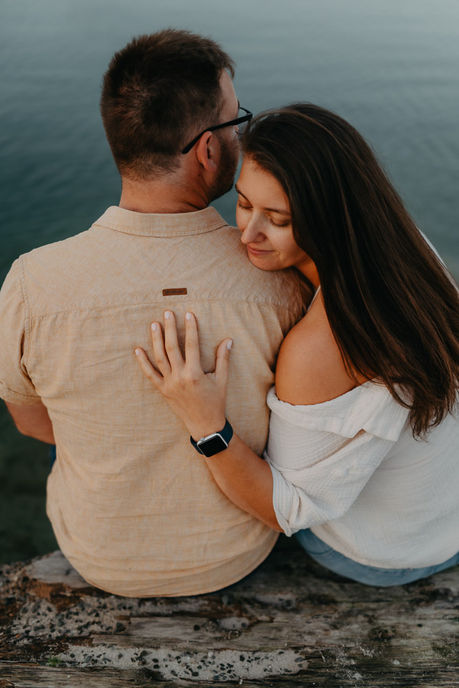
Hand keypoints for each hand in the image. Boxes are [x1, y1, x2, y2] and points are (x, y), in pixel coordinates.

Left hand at [135, 311, 232, 439]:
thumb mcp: (222, 381)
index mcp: (195, 374)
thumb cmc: (216, 403)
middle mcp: (180, 377)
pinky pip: (150, 374)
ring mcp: (169, 384)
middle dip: (170, 328)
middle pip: (172, 348)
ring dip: (156, 340)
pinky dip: (143, 362)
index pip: (191, 345)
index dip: (190, 328)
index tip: (189, 314)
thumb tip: (228, 339)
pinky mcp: (163, 390)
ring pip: (159, 358)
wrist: (205, 426)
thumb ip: (223, 359)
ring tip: (155, 324)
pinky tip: (138, 349)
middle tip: (167, 313)